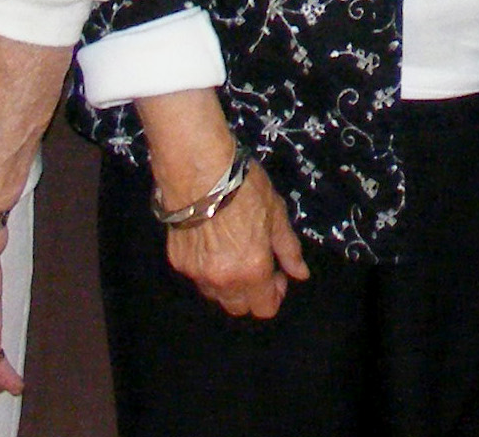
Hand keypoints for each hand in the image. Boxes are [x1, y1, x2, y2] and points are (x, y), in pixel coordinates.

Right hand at [163, 162, 310, 317]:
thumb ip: (288, 250)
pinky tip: (211, 242)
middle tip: (256, 262)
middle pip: (239, 308)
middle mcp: (223, 280)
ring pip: (216, 295)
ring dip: (228, 284)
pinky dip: (207, 269)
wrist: (197, 170)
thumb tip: (300, 275)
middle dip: (252, 293)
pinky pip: (197, 277)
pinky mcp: (177, 262)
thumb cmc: (244, 188)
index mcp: (253, 270)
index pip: (265, 309)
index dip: (274, 294)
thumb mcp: (276, 214)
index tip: (276, 272)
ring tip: (232, 251)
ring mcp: (197, 273)